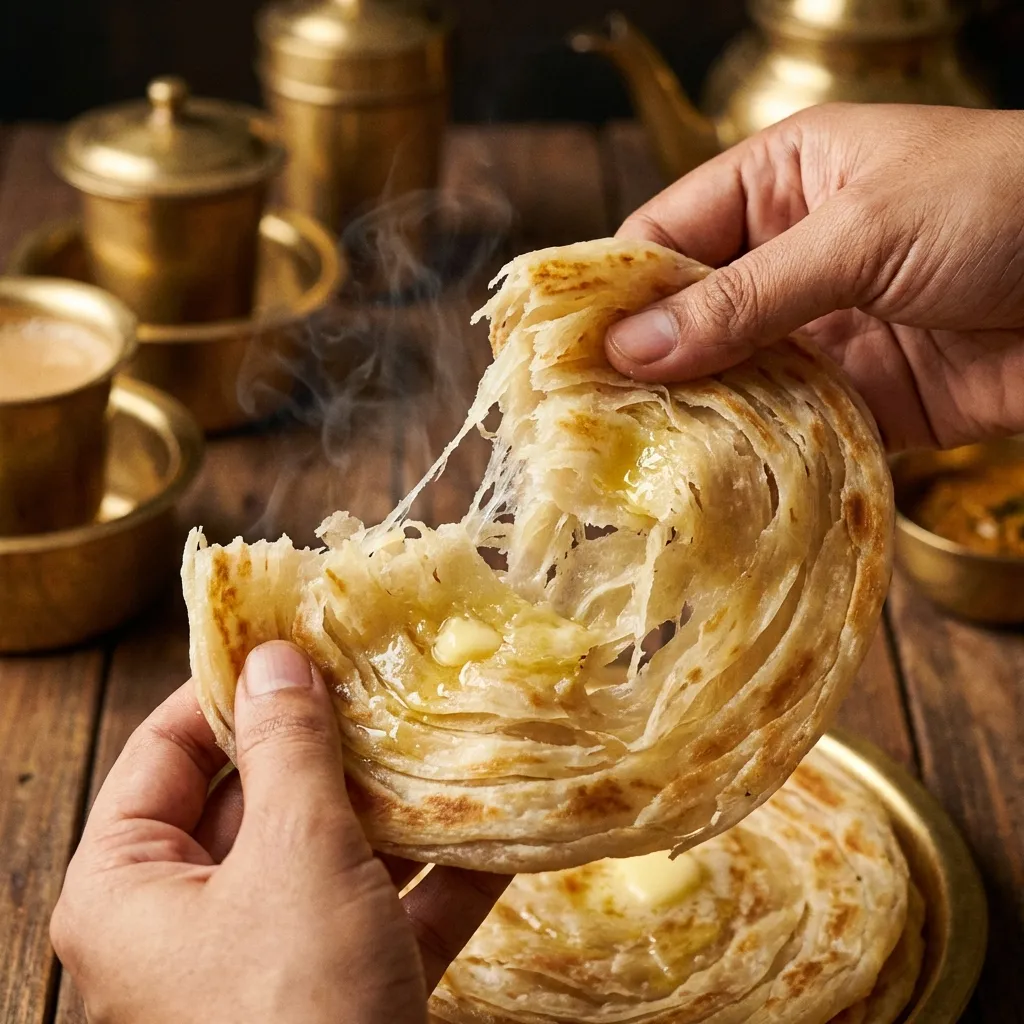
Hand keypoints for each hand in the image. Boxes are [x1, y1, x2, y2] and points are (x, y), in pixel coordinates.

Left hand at [50, 641, 508, 1023]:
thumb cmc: (293, 1004)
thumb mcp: (292, 855)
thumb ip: (288, 750)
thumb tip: (275, 658)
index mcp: (131, 885)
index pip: (168, 749)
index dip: (232, 686)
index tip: (295, 635)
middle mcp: (189, 919)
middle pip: (259, 797)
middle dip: (331, 742)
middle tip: (385, 676)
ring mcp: (270, 958)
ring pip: (330, 851)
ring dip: (393, 803)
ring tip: (443, 734)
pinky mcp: (340, 992)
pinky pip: (384, 914)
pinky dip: (435, 877)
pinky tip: (494, 830)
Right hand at [605, 103, 1023, 449]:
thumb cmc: (1004, 205)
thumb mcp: (861, 233)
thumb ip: (746, 296)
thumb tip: (633, 348)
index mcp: (783, 181)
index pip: (669, 232)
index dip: (617, 288)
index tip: (566, 346)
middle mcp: (792, 255)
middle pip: (692, 312)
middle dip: (646, 361)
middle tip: (584, 414)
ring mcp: (824, 329)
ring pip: (732, 374)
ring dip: (693, 411)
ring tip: (631, 454)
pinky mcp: (859, 396)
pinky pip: (786, 424)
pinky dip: (752, 448)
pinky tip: (708, 472)